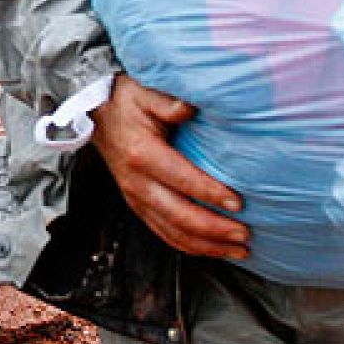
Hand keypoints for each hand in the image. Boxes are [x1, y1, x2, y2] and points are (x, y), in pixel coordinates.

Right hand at [91, 74, 248, 258]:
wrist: (98, 115)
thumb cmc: (125, 102)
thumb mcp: (145, 93)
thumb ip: (168, 102)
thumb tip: (190, 108)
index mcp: (142, 155)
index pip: (181, 179)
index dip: (210, 193)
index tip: (238, 202)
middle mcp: (137, 183)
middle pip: (179, 216)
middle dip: (215, 229)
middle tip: (245, 234)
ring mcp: (136, 198)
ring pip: (174, 233)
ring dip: (208, 245)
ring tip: (240, 249)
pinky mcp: (138, 206)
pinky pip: (165, 234)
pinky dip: (192, 247)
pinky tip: (215, 249)